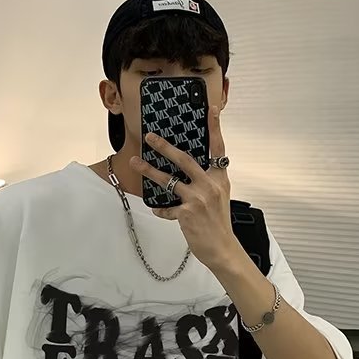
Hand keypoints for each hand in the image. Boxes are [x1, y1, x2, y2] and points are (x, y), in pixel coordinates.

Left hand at [130, 105, 241, 271]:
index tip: (211, 110)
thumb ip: (207, 181)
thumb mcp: (219, 197)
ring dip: (149, 171)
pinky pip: (166, 208)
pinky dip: (161, 209)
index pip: (218, 148)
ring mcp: (197, 199)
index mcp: (219, 178)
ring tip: (135, 162)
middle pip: (184, 159)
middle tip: (150, 137)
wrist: (222, 248)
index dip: (214, 128)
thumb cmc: (219, 223)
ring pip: (168, 180)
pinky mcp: (186, 213)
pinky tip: (158, 209)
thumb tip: (190, 170)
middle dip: (165, 146)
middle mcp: (209, 185)